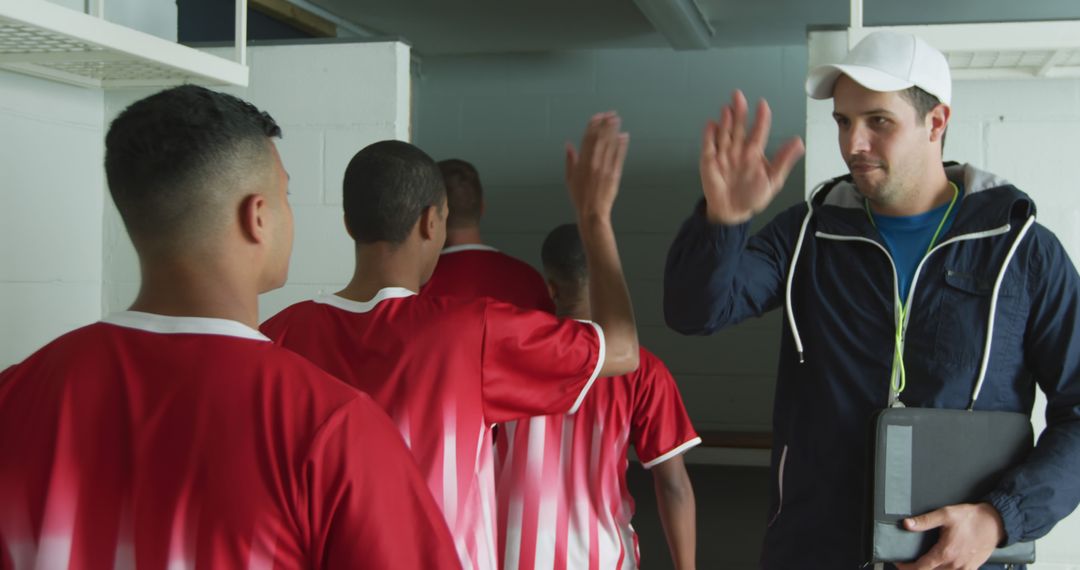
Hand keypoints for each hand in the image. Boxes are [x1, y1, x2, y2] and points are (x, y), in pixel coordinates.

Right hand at [565, 112, 629, 221]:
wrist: (592, 212)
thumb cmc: (580, 197)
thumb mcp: (569, 178)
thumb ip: (570, 160)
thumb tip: (568, 146)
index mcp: (582, 163)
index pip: (587, 139)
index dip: (592, 126)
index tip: (596, 116)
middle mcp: (594, 163)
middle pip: (600, 139)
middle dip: (605, 124)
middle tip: (610, 114)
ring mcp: (605, 168)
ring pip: (610, 145)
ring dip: (614, 131)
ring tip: (617, 120)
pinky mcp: (614, 174)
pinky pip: (619, 156)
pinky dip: (622, 146)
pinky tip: (624, 136)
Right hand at [700, 90, 803, 224]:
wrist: (733, 212)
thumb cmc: (753, 196)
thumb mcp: (774, 181)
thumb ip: (784, 161)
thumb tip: (799, 142)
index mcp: (754, 152)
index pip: (758, 131)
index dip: (761, 118)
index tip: (763, 104)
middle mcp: (738, 149)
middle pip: (738, 127)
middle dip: (739, 112)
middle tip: (738, 96)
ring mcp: (723, 155)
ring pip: (724, 134)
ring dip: (725, 121)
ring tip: (728, 108)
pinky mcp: (709, 162)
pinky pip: (708, 146)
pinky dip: (709, 136)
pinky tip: (711, 124)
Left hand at [894, 503, 1005, 569]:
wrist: (995, 523)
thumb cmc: (971, 518)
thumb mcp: (945, 515)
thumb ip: (925, 521)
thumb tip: (906, 524)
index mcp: (945, 553)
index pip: (922, 567)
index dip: (908, 567)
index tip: (899, 564)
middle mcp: (954, 564)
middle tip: (908, 564)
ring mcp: (964, 568)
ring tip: (922, 565)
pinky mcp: (972, 568)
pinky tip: (940, 566)